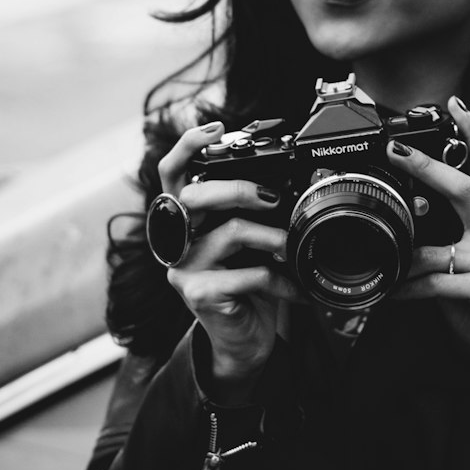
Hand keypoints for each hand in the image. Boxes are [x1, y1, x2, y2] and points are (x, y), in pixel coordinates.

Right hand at [157, 121, 301, 394]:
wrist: (244, 340)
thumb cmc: (248, 284)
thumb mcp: (249, 242)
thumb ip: (250, 213)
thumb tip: (283, 184)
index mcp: (186, 219)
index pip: (172, 173)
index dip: (188, 146)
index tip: (216, 129)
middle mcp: (177, 239)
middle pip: (195, 197)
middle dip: (239, 189)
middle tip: (273, 198)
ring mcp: (183, 268)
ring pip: (230, 234)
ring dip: (272, 238)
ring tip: (292, 248)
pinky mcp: (199, 294)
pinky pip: (249, 275)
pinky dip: (282, 280)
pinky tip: (296, 288)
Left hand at [388, 98, 469, 425]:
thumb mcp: (469, 278)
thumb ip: (443, 255)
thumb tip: (407, 244)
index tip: (456, 106)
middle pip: (466, 187)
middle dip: (428, 166)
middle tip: (397, 150)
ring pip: (436, 248)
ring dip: (402, 262)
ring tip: (380, 267)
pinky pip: (436, 283)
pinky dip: (409, 291)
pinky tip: (396, 295)